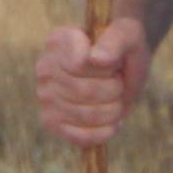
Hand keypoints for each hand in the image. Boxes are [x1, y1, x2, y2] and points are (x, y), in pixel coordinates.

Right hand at [35, 18, 149, 148]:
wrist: (122, 67)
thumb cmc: (123, 48)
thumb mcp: (128, 35)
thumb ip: (115, 41)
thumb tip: (97, 59)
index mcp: (58, 42)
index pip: (81, 64)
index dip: (108, 68)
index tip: (113, 61)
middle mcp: (45, 68)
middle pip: (86, 92)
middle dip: (115, 89)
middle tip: (117, 81)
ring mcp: (45, 97)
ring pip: (87, 115)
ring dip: (114, 110)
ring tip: (114, 98)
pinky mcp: (51, 122)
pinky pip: (79, 136)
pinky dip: (103, 132)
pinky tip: (112, 122)